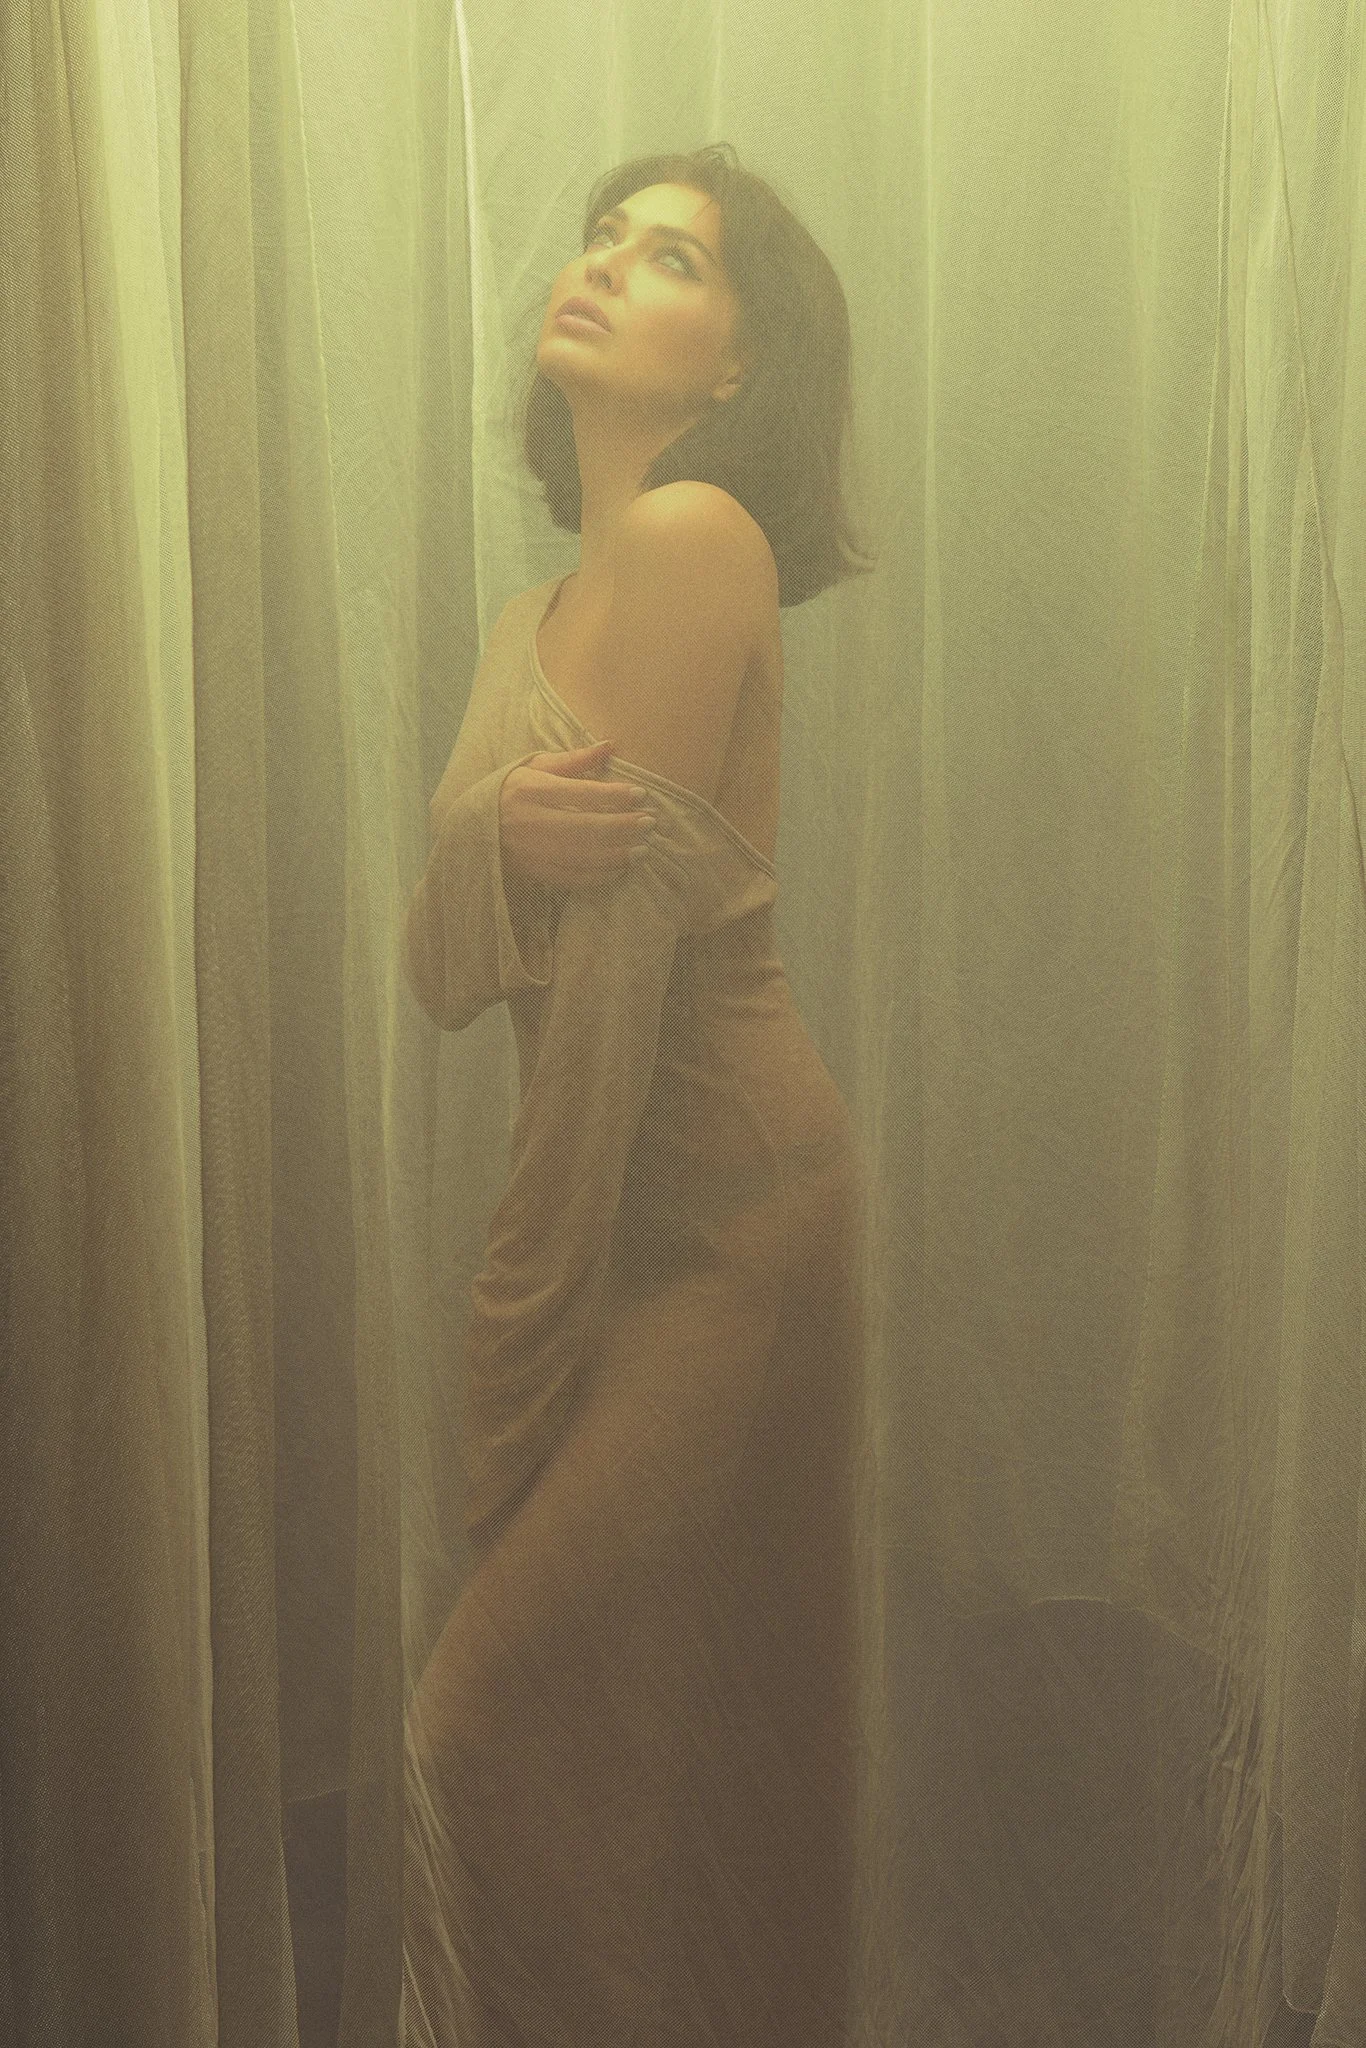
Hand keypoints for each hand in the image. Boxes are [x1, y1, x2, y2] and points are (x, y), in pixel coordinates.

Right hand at [498, 739, 657, 889]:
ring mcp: (531, 851)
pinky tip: (620, 869)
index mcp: (531, 790)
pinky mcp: (533, 872)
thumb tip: (610, 745)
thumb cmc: (513, 791)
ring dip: (617, 855)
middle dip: (622, 826)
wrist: (476, 827)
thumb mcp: (535, 767)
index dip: (614, 795)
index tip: (641, 794)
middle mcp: (530, 821)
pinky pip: (572, 878)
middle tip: (650, 823)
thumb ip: (574, 760)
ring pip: (581, 857)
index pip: (580, 793)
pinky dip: (599, 876)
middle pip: (585, 827)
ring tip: (642, 849)